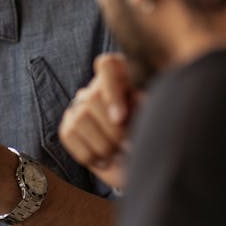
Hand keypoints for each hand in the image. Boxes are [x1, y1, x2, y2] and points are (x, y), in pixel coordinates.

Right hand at [59, 54, 140, 189]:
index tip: (121, 118)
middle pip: (92, 97)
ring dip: (102, 144)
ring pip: (80, 117)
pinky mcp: (69, 126)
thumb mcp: (157, 113)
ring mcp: (80, 105)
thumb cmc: (153, 130)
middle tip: (128, 145)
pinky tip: (105, 160)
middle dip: (111, 129)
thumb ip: (148, 103)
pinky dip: (88, 154)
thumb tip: (136, 103)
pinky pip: (69, 135)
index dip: (111, 92)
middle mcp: (99, 86)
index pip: (107, 65)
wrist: (141, 159)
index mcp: (124, 74)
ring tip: (119, 154)